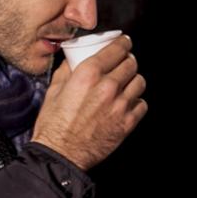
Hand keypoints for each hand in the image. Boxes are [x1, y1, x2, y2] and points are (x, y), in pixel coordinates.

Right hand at [30, 36, 146, 169]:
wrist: (60, 154)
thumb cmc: (54, 126)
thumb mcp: (54, 90)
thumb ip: (67, 71)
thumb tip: (74, 60)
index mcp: (88, 74)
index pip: (117, 49)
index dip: (123, 43)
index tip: (124, 43)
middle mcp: (107, 86)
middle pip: (131, 63)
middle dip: (128, 60)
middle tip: (123, 63)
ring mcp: (120, 105)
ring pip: (140, 82)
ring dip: (133, 80)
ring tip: (126, 83)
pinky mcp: (127, 123)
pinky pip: (142, 104)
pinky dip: (136, 102)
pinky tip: (127, 103)